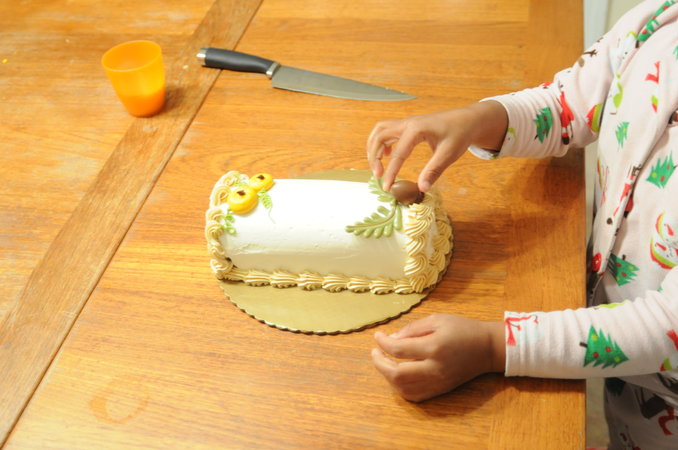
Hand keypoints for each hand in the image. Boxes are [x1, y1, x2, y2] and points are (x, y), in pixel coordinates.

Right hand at [366, 101, 507, 191]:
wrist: (467, 119)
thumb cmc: (460, 134)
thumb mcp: (448, 154)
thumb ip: (433, 171)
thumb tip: (422, 188)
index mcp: (416, 130)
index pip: (398, 154)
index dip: (390, 172)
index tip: (387, 187)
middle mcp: (407, 123)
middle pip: (379, 137)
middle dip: (374, 157)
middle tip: (378, 175)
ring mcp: (407, 122)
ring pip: (380, 131)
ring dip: (374, 147)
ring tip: (377, 165)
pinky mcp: (409, 125)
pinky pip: (387, 130)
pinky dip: (382, 142)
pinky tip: (389, 154)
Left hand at [371, 314, 504, 401]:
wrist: (487, 348)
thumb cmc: (462, 329)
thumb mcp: (437, 320)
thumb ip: (412, 329)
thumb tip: (391, 339)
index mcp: (434, 347)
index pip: (398, 350)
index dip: (382, 342)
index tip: (378, 336)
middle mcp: (434, 368)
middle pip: (397, 374)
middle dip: (379, 364)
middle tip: (375, 352)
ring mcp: (438, 382)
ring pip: (403, 388)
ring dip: (388, 377)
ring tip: (384, 363)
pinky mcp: (440, 390)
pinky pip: (415, 395)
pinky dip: (401, 388)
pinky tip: (397, 376)